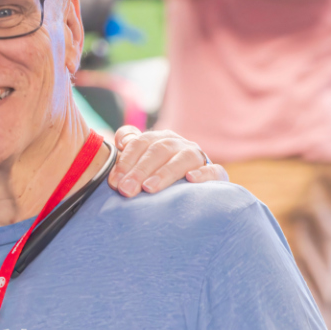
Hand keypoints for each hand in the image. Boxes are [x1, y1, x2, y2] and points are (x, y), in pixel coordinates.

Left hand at [107, 126, 227, 197]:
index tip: (114, 182)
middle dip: (139, 171)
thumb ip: (128, 148)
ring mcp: (197, 156)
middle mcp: (178, 144)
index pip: (139, 143)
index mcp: (158, 139)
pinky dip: (203, 173)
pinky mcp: (216, 173)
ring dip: (165, 173)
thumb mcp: (139, 160)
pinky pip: (213, 170)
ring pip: (183, 158)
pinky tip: (191, 179)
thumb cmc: (155, 174)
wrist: (191, 187)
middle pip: (158, 151)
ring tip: (149, 188)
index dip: (125, 161)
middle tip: (126, 190)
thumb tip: (121, 142)